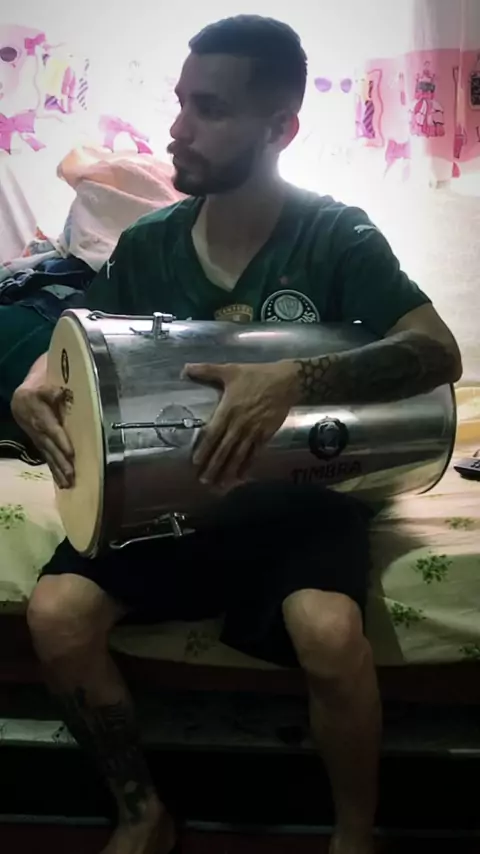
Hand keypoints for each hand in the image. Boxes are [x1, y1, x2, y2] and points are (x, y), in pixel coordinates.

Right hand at [11, 381, 74, 487]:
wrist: (22, 397)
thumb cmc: (40, 384)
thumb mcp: (44, 380)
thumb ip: (52, 388)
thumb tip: (61, 393)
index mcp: (35, 409)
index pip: (50, 427)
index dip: (60, 440)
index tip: (70, 452)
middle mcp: (34, 426)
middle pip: (49, 445)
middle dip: (61, 461)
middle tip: (72, 475)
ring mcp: (36, 437)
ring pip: (48, 454)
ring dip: (58, 470)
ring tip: (68, 483)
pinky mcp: (39, 444)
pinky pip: (46, 457)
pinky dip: (54, 471)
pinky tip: (62, 483)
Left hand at [183, 360, 298, 490]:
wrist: (285, 381)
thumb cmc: (256, 375)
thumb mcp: (230, 370)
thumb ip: (206, 371)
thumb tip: (185, 369)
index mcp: (227, 410)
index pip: (212, 434)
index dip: (204, 449)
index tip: (196, 462)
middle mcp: (239, 424)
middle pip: (223, 450)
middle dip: (213, 466)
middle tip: (204, 481)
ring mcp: (253, 431)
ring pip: (238, 455)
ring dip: (228, 471)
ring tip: (219, 485)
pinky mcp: (265, 435)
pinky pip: (254, 454)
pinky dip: (246, 466)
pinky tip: (240, 477)